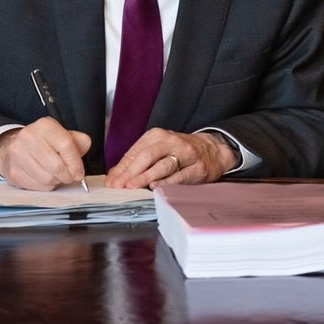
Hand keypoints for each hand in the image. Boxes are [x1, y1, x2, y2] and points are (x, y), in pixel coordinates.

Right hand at [0, 118, 91, 189]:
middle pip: (57, 165)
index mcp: (44, 125)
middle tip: (69, 177)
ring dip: (56, 181)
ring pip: (47, 178)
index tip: (79, 173)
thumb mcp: (61, 135)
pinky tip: (44, 177)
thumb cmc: (42, 143)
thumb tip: (85, 145)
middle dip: (67, 176)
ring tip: (56, 175)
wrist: (14, 146)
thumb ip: (77, 141)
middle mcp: (29, 137)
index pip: (66, 145)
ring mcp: (18, 154)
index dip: (76, 163)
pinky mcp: (13, 171)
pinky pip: (37, 186)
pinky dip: (45, 186)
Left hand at [104, 128, 237, 188]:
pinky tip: (156, 187)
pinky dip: (167, 182)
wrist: (213, 149)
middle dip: (131, 172)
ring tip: (132, 186)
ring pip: (163, 165)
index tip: (111, 181)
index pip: (135, 152)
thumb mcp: (158, 148)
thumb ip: (136, 161)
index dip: (121, 168)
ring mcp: (185, 154)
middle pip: (147, 156)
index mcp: (157, 136)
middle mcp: (171, 142)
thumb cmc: (180, 150)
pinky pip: (180, 176)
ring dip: (146, 176)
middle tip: (119, 185)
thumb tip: (114, 176)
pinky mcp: (197, 168)